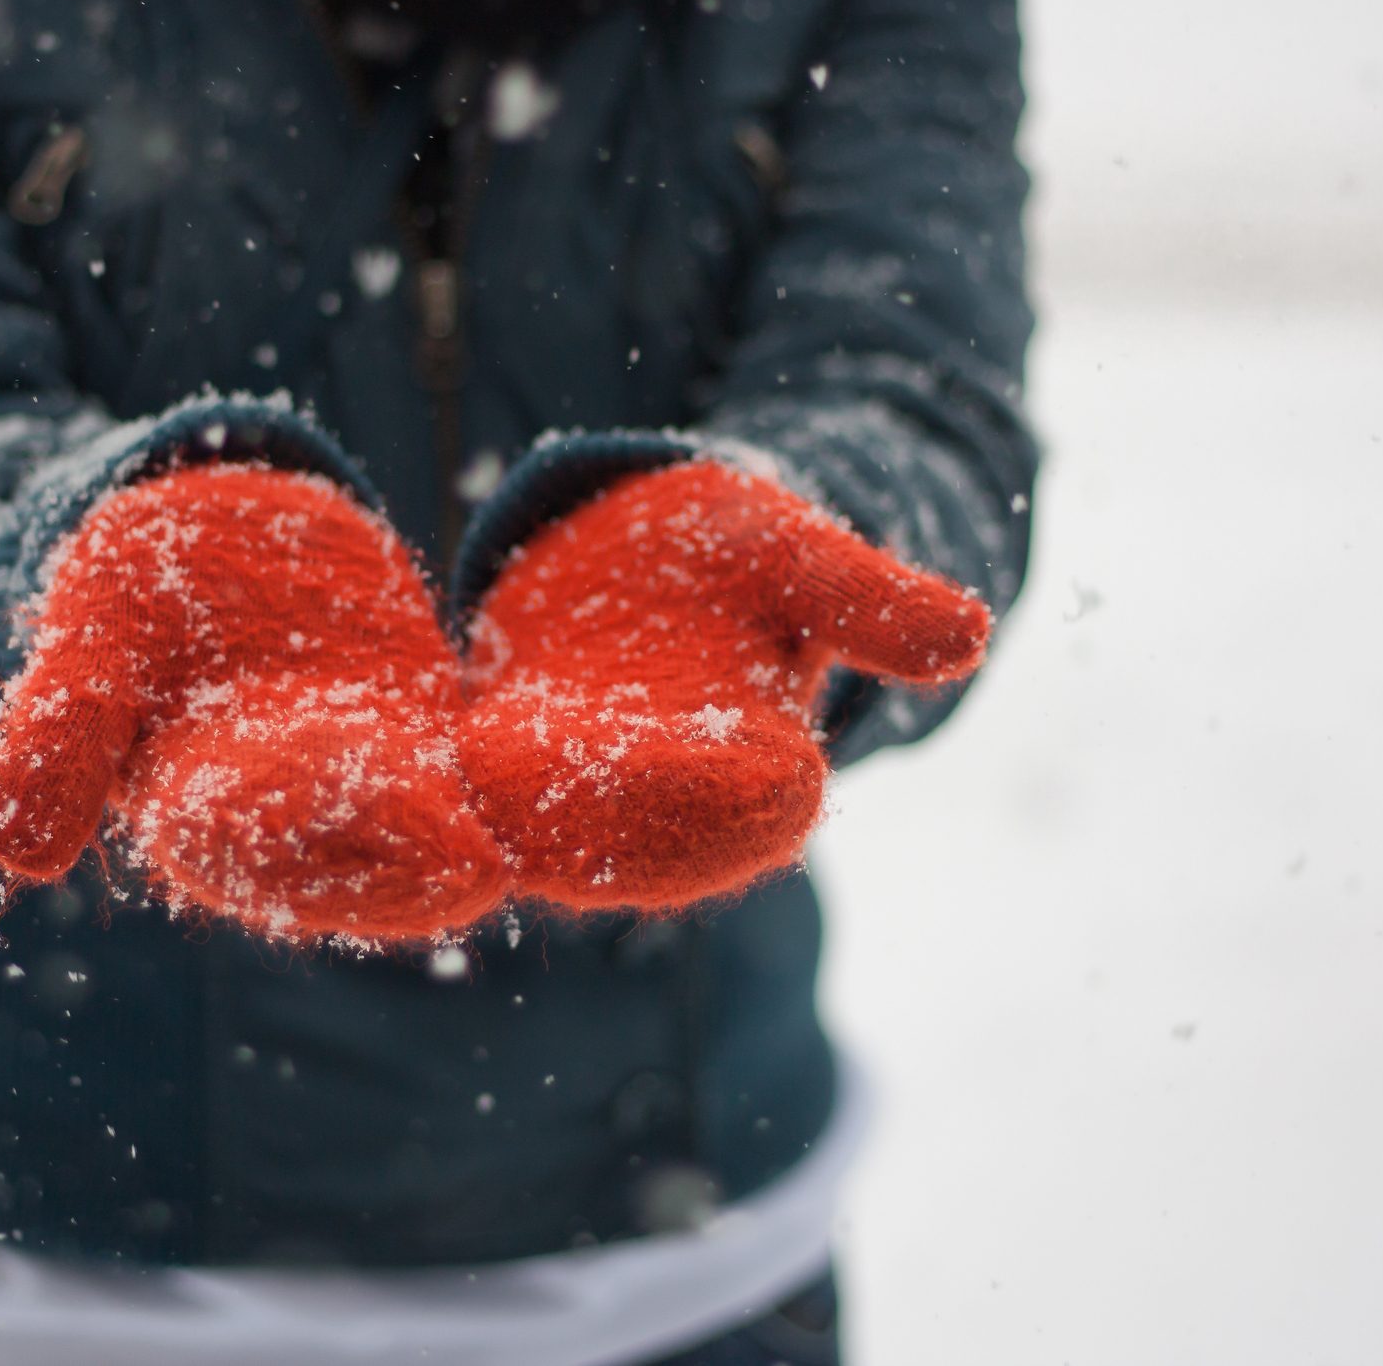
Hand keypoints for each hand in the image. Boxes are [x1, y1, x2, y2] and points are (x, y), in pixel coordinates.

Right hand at [0, 463, 503, 941]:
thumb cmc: (130, 591)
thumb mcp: (89, 638)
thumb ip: (58, 735)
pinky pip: (486, 763)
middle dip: (420, 859)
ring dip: (487, 829)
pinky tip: (603, 760)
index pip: (256, 845)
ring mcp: (374, 781)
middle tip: (486, 865)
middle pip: (362, 851)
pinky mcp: (432, 738)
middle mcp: (299, 820)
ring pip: (437, 819)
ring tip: (543, 833)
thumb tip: (7, 852)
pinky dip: (532, 768)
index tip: (386, 840)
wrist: (209, 540)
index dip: (320, 841)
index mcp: (202, 812)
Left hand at [457, 459, 989, 910]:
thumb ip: (872, 604)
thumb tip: (970, 637)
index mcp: (764, 773)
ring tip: (474, 789)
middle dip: (597, 821)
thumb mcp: (803, 559)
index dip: (730, 798)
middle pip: (639, 832)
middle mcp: (670, 806)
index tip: (708, 781)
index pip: (756, 807)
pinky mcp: (502, 767)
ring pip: (549, 824)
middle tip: (555, 801)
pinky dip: (450, 784)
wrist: (640, 550)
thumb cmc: (743, 556)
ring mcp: (581, 797)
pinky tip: (411, 768)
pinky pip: (475, 788)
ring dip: (510, 816)